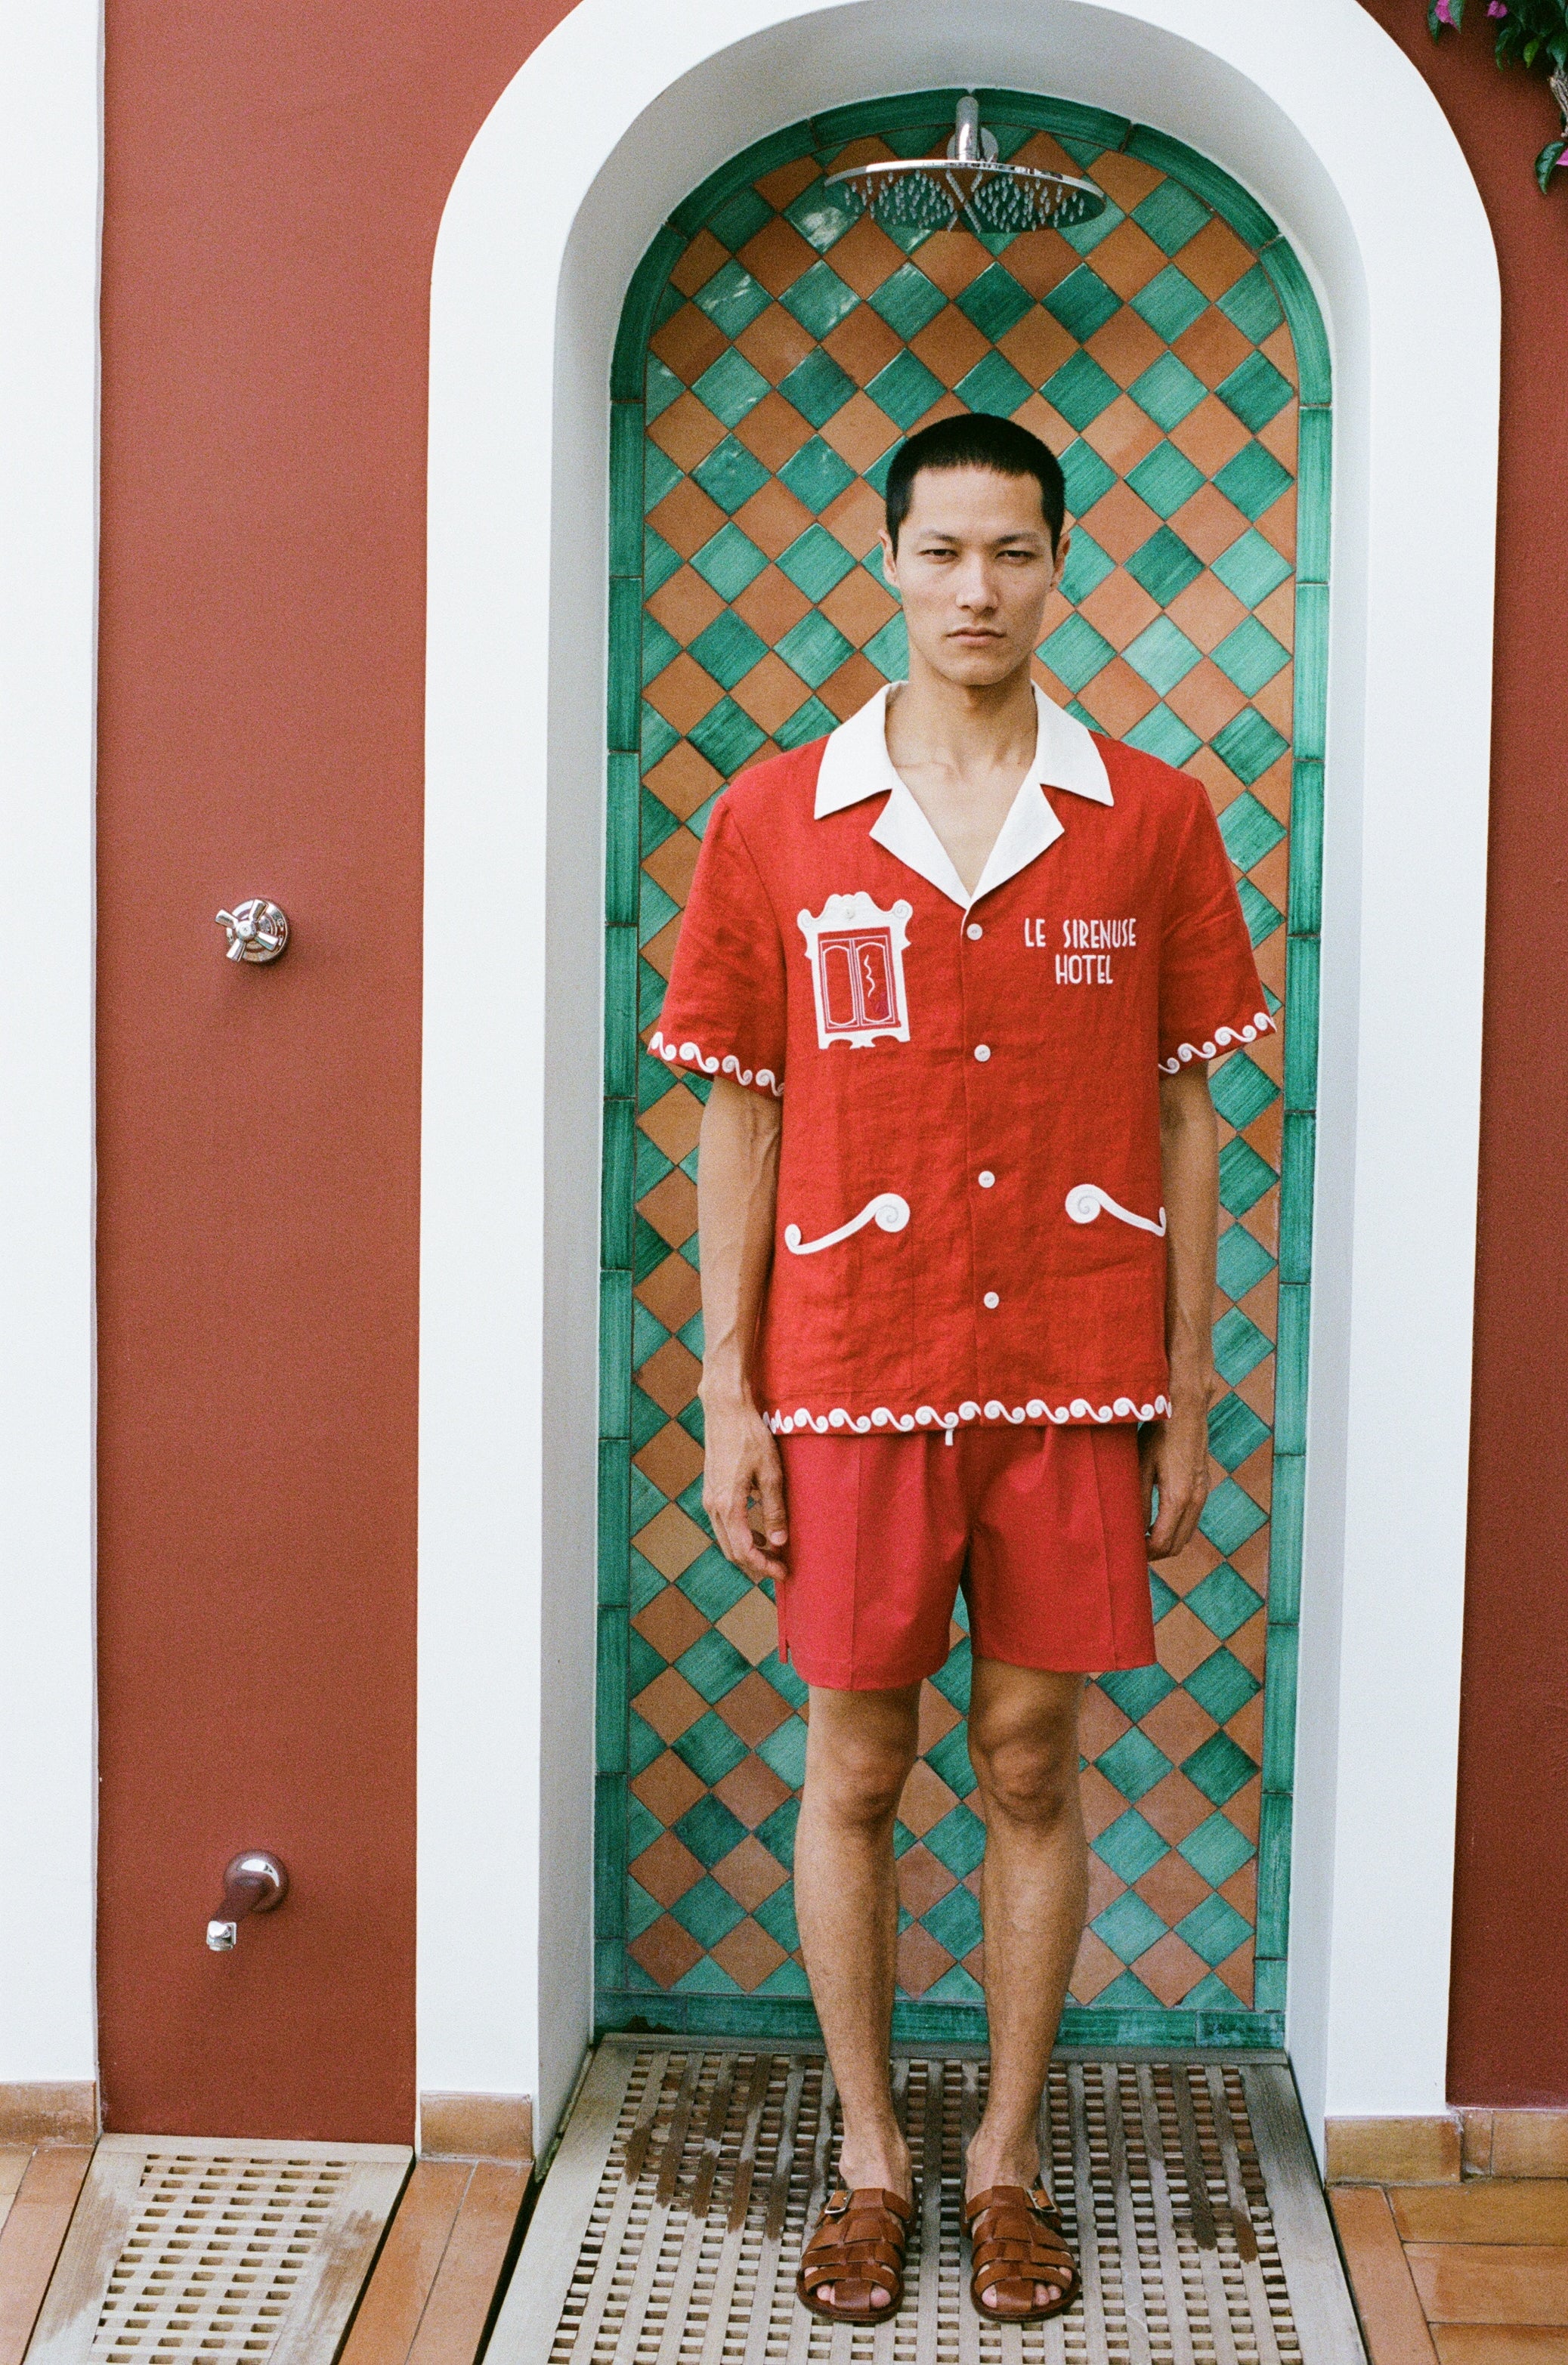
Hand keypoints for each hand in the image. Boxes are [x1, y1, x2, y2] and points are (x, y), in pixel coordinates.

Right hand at [702, 1394, 788, 1579]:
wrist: (725, 1410)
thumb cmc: (750, 1437)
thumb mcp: (771, 1473)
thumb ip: (774, 1509)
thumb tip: (779, 1541)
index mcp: (728, 1505)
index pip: (744, 1551)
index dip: (764, 1566)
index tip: (783, 1572)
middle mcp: (713, 1506)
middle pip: (732, 1551)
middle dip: (756, 1563)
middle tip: (781, 1565)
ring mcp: (709, 1498)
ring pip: (726, 1539)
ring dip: (748, 1549)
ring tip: (772, 1549)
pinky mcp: (711, 1490)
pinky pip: (723, 1524)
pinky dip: (740, 1534)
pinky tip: (758, 1529)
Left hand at [1139, 1389, 1213, 1558]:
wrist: (1187, 1409)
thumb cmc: (1159, 1435)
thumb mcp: (1140, 1467)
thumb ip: (1138, 1502)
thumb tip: (1132, 1530)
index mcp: (1178, 1498)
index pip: (1163, 1543)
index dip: (1144, 1554)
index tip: (1126, 1551)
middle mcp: (1196, 1500)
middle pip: (1177, 1545)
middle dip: (1155, 1553)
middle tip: (1132, 1549)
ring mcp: (1203, 1494)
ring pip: (1187, 1535)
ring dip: (1166, 1542)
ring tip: (1141, 1537)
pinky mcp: (1204, 1486)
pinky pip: (1191, 1520)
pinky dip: (1176, 1528)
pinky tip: (1156, 1520)